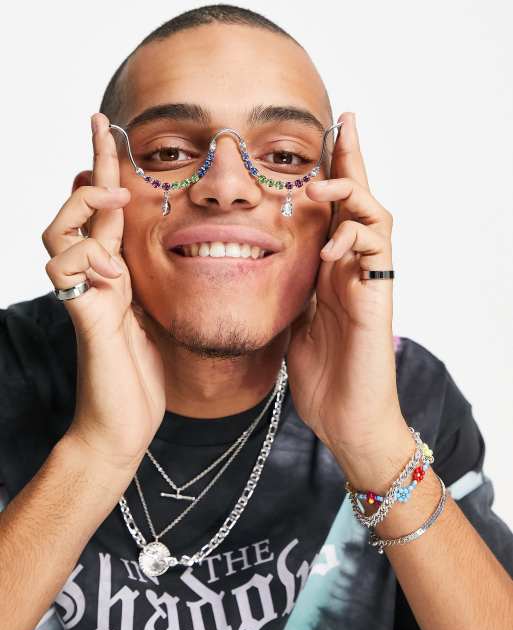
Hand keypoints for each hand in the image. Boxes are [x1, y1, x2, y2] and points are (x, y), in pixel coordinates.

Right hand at [42, 112, 165, 470]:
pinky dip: (83, 259)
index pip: (109, 213)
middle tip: (102, 131)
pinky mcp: (85, 318)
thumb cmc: (145, 377)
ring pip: (58, 232)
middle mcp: (97, 278)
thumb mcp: (162, 320)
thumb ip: (159, 287)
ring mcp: (86, 295)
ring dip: (83, 209)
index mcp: (119, 274)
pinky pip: (65, 273)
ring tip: (114, 204)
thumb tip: (181, 255)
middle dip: (92, 167)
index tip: (111, 129)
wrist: (122, 426)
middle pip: (78, 210)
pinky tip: (110, 269)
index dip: (108, 171)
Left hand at [286, 112, 403, 455]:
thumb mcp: (290, 319)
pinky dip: (354, 240)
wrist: (344, 416)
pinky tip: (331, 246)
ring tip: (324, 187)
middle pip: (358, 200)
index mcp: (328, 268)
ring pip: (375, 217)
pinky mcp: (378, 300)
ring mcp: (367, 281)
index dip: (327, 172)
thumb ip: (287, 286)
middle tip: (343, 121)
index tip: (318, 136)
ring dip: (352, 193)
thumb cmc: (318, 372)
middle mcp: (351, 267)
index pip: (331, 210)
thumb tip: (261, 260)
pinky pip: (376, 255)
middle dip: (352, 159)